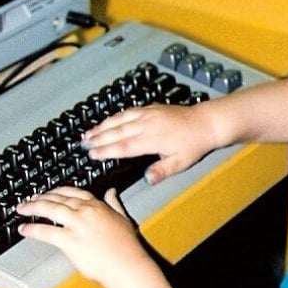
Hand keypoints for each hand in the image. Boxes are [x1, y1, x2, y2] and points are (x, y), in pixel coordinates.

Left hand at [17, 187, 147, 282]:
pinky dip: (32, 229)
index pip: (73, 192)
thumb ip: (114, 203)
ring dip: (32, 207)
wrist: (126, 265)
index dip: (58, 191)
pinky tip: (23, 229)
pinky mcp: (69, 241)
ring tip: (21, 209)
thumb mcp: (123, 218)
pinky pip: (46, 232)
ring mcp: (76, 225)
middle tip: (30, 199)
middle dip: (41, 197)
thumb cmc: (126, 247)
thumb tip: (111, 192)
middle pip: (57, 198)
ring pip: (49, 209)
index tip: (50, 192)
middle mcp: (85, 211)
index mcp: (97, 205)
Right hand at [83, 104, 215, 183]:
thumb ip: (162, 170)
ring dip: (102, 126)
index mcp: (152, 139)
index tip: (92, 154)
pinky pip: (127, 112)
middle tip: (82, 144)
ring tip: (88, 133)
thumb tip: (146, 179)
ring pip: (119, 120)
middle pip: (117, 132)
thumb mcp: (180, 162)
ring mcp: (147, 114)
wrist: (205, 122)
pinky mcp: (150, 108)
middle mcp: (147, 125)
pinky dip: (114, 117)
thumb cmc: (193, 144)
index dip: (106, 150)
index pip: (124, 147)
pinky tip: (106, 121)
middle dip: (98, 138)